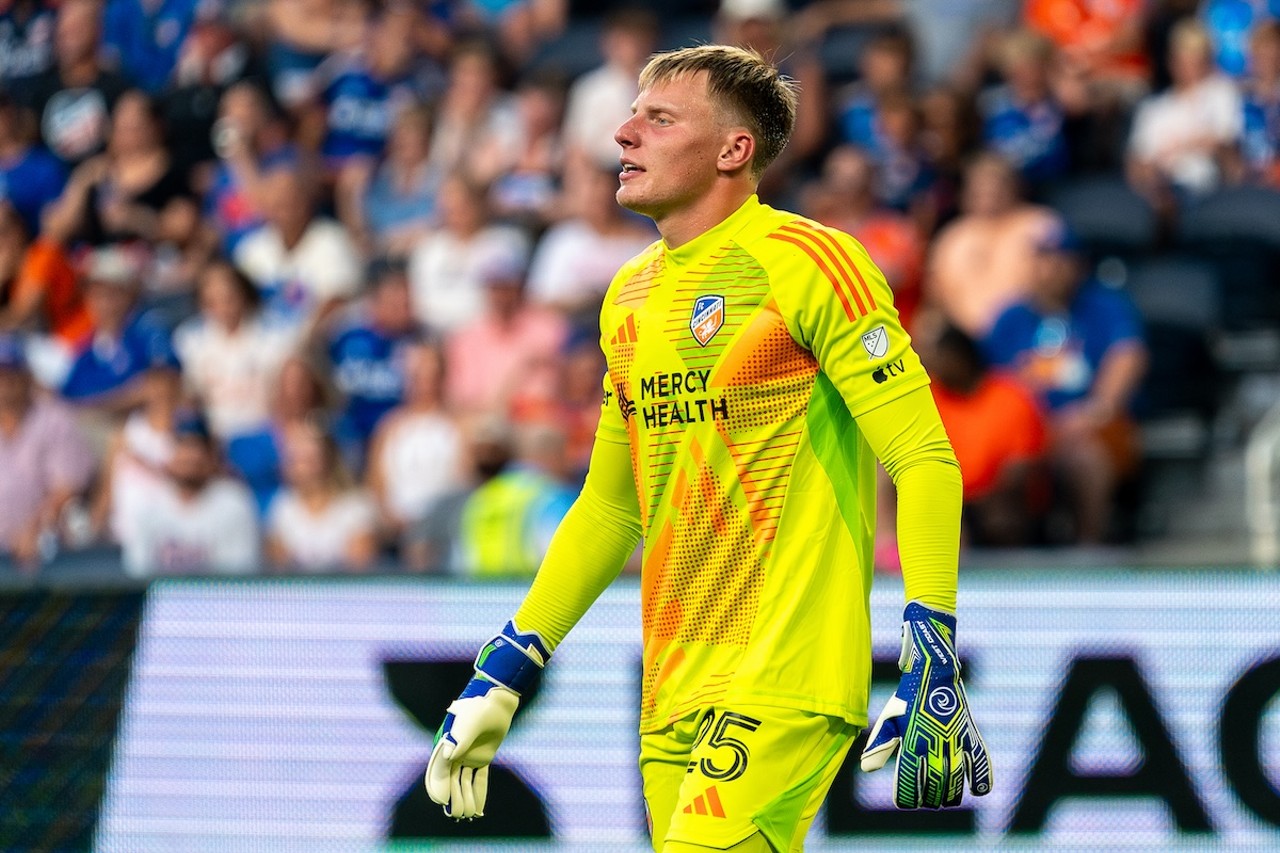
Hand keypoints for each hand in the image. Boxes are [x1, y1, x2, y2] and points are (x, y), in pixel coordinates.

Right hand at [425, 620, 549, 818]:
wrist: (497, 701)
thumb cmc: (479, 708)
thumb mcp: (470, 721)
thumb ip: (460, 738)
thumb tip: (449, 756)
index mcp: (446, 746)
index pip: (438, 771)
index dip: (438, 787)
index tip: (442, 801)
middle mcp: (454, 754)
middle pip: (450, 782)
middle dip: (453, 799)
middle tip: (457, 815)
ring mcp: (468, 757)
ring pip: (464, 783)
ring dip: (465, 799)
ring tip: (469, 815)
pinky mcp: (482, 758)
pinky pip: (479, 779)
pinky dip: (479, 793)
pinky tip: (479, 808)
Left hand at [860, 601, 991, 807]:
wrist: (933, 670)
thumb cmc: (907, 697)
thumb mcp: (889, 719)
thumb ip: (880, 746)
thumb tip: (866, 770)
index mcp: (911, 741)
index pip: (908, 782)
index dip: (905, 797)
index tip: (904, 801)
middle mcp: (935, 743)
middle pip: (933, 787)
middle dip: (927, 798)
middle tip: (923, 801)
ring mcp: (955, 740)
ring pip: (956, 781)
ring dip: (949, 795)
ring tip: (942, 799)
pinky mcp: (971, 734)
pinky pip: (981, 763)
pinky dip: (981, 781)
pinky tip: (976, 791)